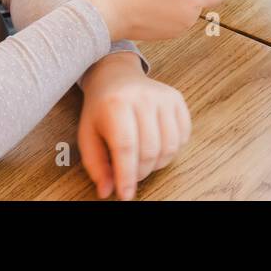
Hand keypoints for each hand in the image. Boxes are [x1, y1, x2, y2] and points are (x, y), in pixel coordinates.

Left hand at [78, 54, 190, 199]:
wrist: (117, 76)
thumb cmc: (101, 109)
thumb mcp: (87, 134)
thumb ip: (95, 165)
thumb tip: (107, 191)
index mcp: (116, 104)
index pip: (125, 147)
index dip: (127, 176)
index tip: (126, 194)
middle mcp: (142, 98)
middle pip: (149, 150)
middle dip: (140, 172)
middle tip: (131, 175)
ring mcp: (163, 97)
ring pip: (169, 147)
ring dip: (157, 164)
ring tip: (143, 161)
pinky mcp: (177, 99)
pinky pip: (183, 136)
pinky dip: (172, 150)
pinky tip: (157, 146)